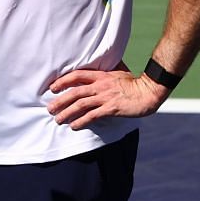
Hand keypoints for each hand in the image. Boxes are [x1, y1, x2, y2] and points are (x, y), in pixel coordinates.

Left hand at [46, 66, 168, 128]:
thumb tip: (96, 75)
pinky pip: (92, 116)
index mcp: (101, 76)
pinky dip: (81, 121)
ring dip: (67, 113)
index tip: (52, 88)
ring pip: (80, 105)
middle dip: (60, 101)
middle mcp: (100, 85)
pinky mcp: (111, 108)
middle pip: (74, 92)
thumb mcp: (118, 74)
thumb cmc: (135, 83)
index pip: (77, 75)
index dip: (63, 81)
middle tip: (50, 108)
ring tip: (58, 120)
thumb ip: (105, 75)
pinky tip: (73, 126)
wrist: (150, 91)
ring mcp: (105, 97)